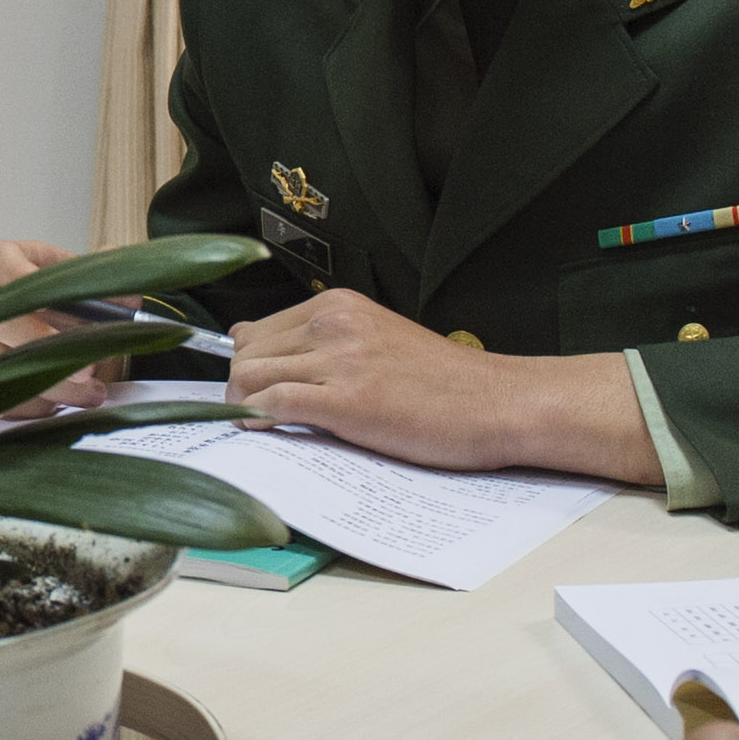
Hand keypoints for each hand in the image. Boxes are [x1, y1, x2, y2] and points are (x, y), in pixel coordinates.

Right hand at [0, 237, 118, 417]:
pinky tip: (63, 403)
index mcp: (11, 264)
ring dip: (49, 384)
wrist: (78, 344)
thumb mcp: (102, 286)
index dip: (18, 278)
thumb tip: (112, 257)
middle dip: (41, 346)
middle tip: (85, 367)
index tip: (51, 303)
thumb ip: (108, 272)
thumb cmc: (81, 309)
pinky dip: (32, 404)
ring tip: (90, 390)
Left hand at [226, 292, 656, 482]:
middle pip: (244, 353)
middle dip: (241, 387)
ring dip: (246, 407)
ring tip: (267, 427)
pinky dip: (259, 421)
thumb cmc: (442, 383)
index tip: (255, 392)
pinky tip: (269, 434)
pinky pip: (273, 405)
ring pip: (249, 378)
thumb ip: (322, 342)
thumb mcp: (375, 341)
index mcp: (339, 305)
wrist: (497, 403)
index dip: (247, 366)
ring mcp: (339, 359)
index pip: (255, 329)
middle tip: (259, 416)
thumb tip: (254, 346)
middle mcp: (333, 322)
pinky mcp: (347, 399)